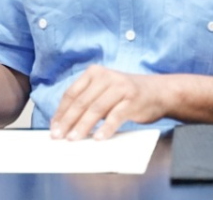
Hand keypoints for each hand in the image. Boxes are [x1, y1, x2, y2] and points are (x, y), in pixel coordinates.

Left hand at [51, 65, 167, 139]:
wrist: (159, 91)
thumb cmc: (126, 94)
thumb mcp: (104, 91)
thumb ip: (87, 101)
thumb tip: (64, 123)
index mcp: (94, 73)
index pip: (72, 93)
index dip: (61, 111)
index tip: (54, 127)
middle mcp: (106, 77)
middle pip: (81, 102)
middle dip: (68, 121)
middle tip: (59, 136)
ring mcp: (120, 88)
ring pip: (96, 109)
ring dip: (83, 126)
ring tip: (74, 139)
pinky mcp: (132, 100)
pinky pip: (115, 116)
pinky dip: (106, 128)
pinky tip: (98, 138)